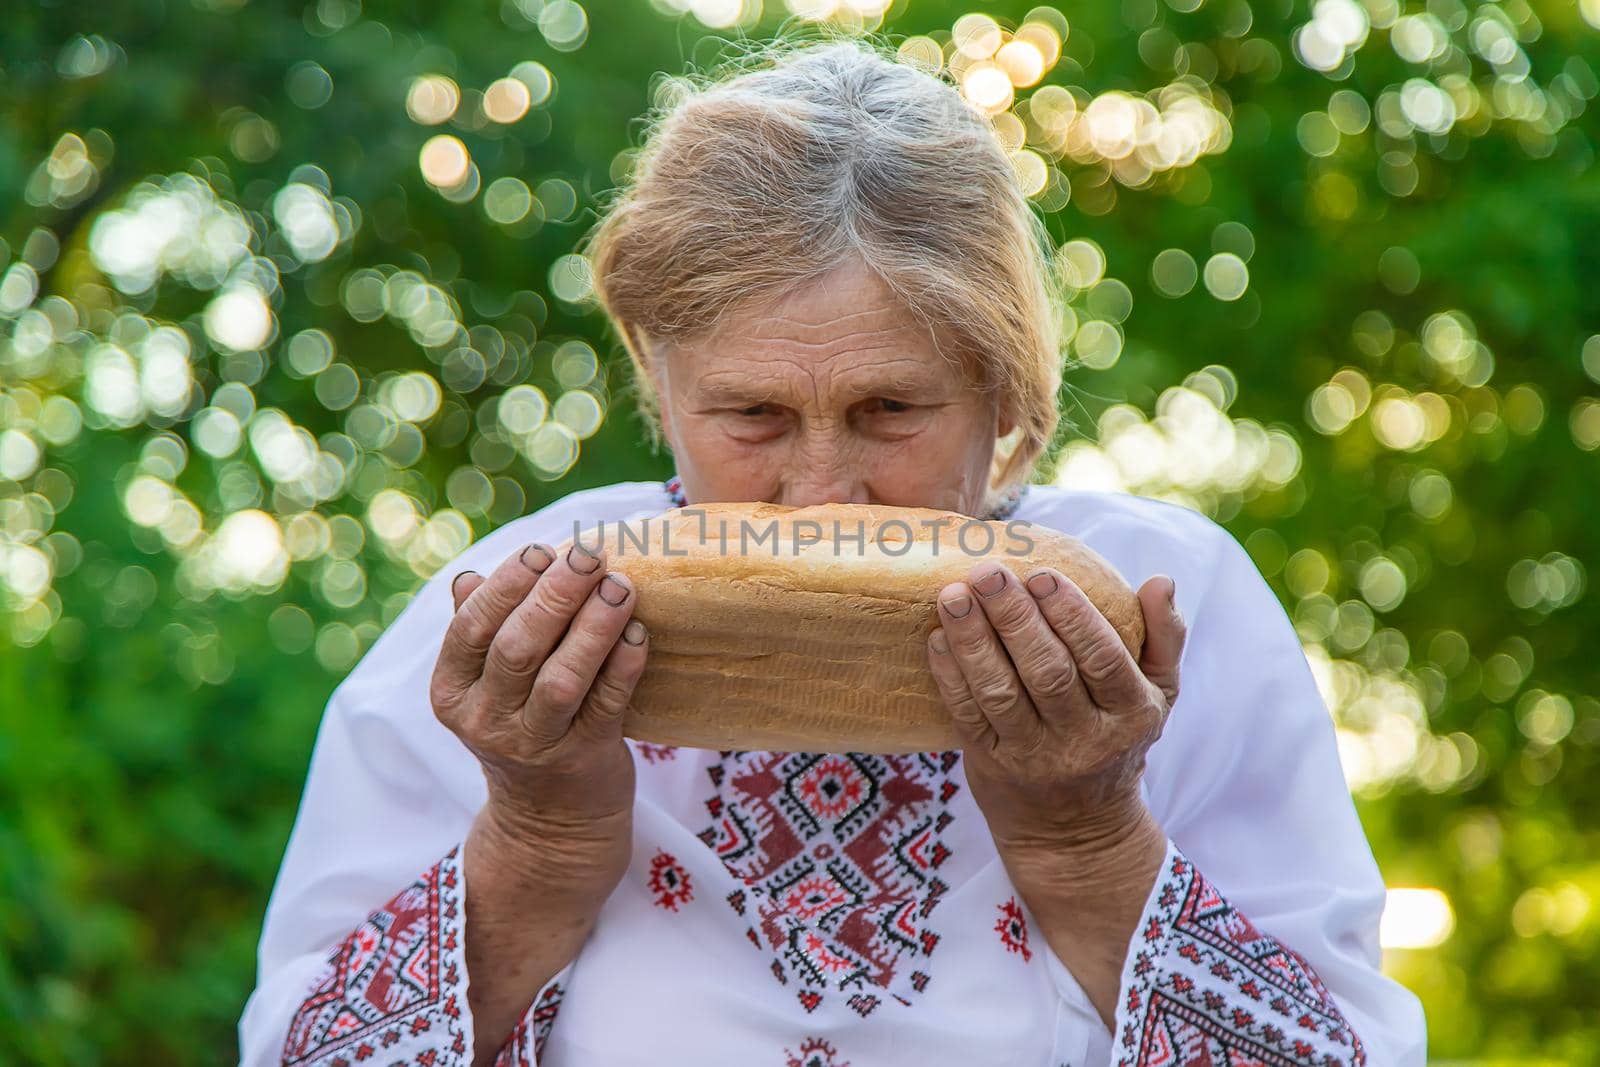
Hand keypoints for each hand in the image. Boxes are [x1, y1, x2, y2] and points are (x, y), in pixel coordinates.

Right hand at [431, 536, 647, 893]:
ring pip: (562, 678)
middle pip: (517, 647)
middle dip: (554, 594)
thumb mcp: (488, 686)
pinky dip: (624, 666)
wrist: (552, 820)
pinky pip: (606, 705)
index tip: (540, 551)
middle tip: (589, 555)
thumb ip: (479, 632)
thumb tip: (467, 576)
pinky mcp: (584, 758)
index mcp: (452, 692)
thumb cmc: (523, 726)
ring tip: (620, 586)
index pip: (471, 628)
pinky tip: (639, 634)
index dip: (506, 585)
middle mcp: (486, 721)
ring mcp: (534, 744)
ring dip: (594, 626)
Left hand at [926, 563, 1184, 854]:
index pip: (1102, 659)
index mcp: (1132, 714)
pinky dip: (950, 676)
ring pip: (1000, 693)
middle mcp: (1085, 740)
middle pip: (1047, 673)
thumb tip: (1160, 580)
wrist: (1077, 830)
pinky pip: (968, 716)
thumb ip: (1164, 634)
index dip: (1072, 616)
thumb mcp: (1159, 693)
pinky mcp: (992, 766)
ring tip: (952, 596)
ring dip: (972, 641)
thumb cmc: (1117, 736)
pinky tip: (938, 638)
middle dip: (1014, 618)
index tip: (1042, 575)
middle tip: (988, 573)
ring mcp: (1035, 756)